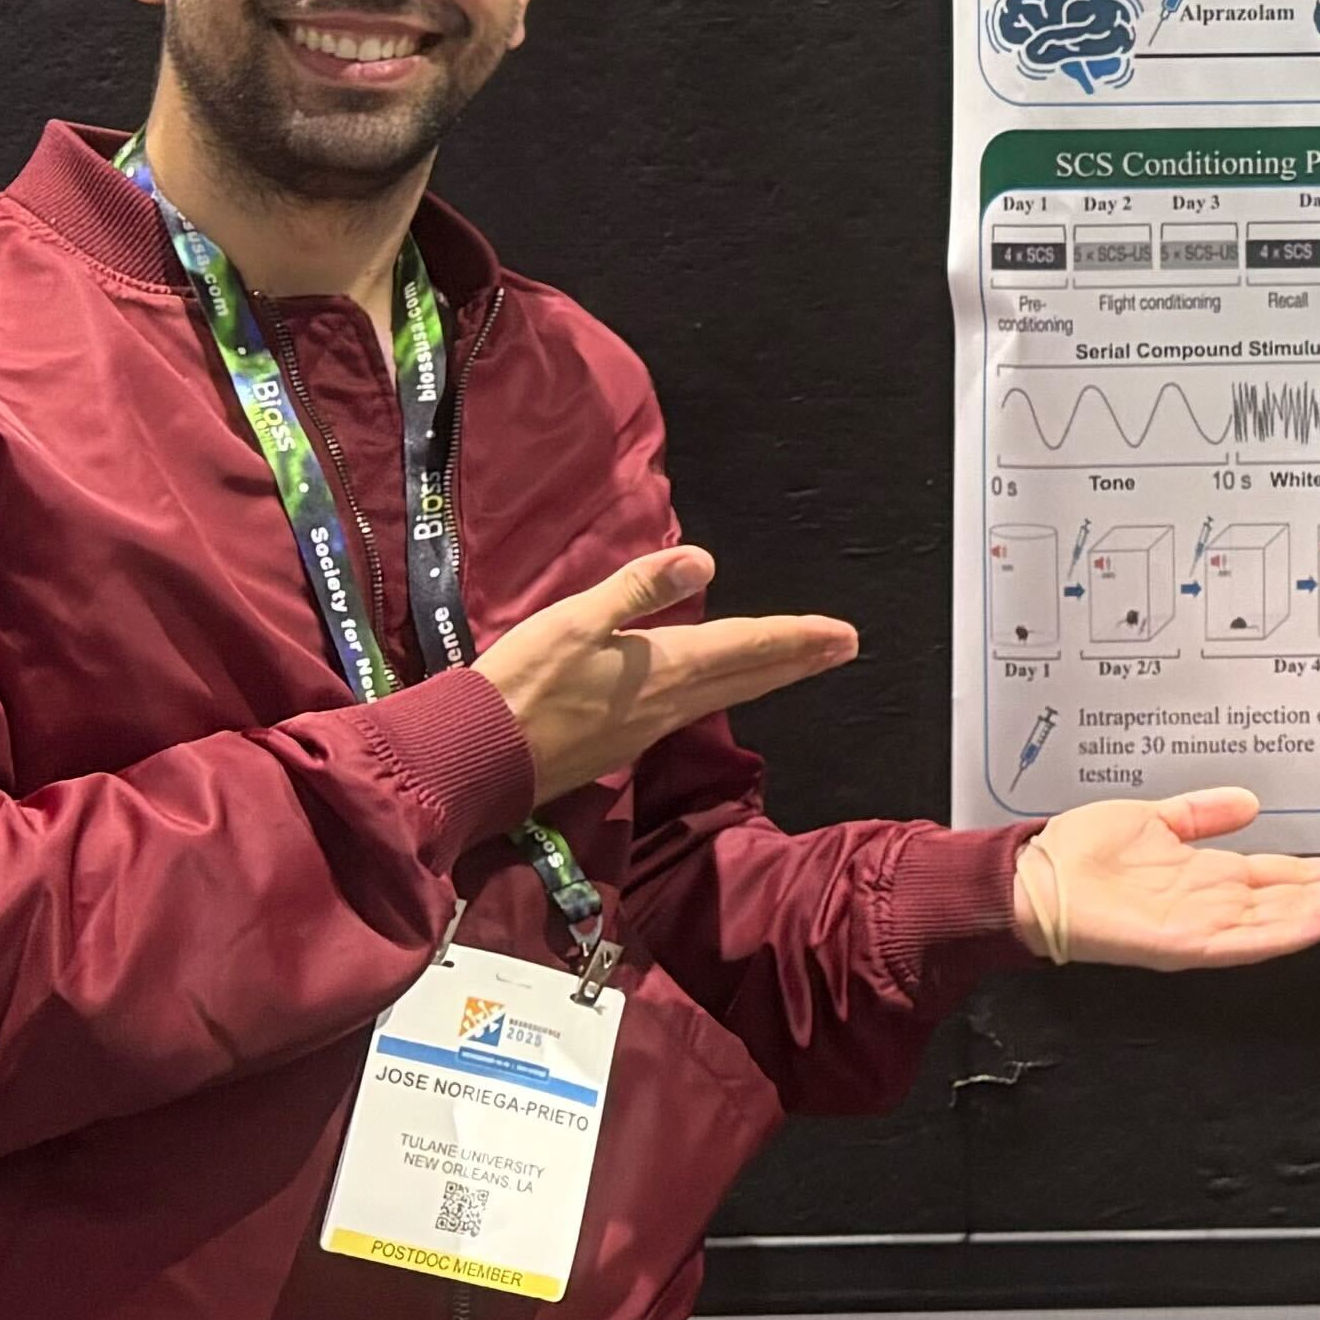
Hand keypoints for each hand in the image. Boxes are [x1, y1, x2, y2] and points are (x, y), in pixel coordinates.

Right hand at [471, 546, 859, 805]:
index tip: (844, 636)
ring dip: (768, 675)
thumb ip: (639, 590)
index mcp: (664, 669)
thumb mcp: (575, 622)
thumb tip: (704, 560)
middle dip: (798, 659)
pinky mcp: (622, 743)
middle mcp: (668, 703)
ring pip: (725, 694)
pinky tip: (722, 688)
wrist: (474, 759)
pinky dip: (726, 690)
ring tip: (801, 663)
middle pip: (747, 676)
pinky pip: (694, 709)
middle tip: (845, 648)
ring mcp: (646, 729)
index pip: (745, 646)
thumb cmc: (521, 684)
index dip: (796, 639)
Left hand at [1014, 790, 1319, 972]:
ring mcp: (1204, 928)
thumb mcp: (1154, 818)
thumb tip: (1247, 801)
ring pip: (1288, 922)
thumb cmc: (1077, 857)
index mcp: (1215, 878)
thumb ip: (1203, 812)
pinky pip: (1247, 940)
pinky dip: (1289, 929)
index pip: (1294, 877)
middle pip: (1304, 900)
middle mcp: (1217, 906)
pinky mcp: (1184, 944)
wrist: (1028, 881)